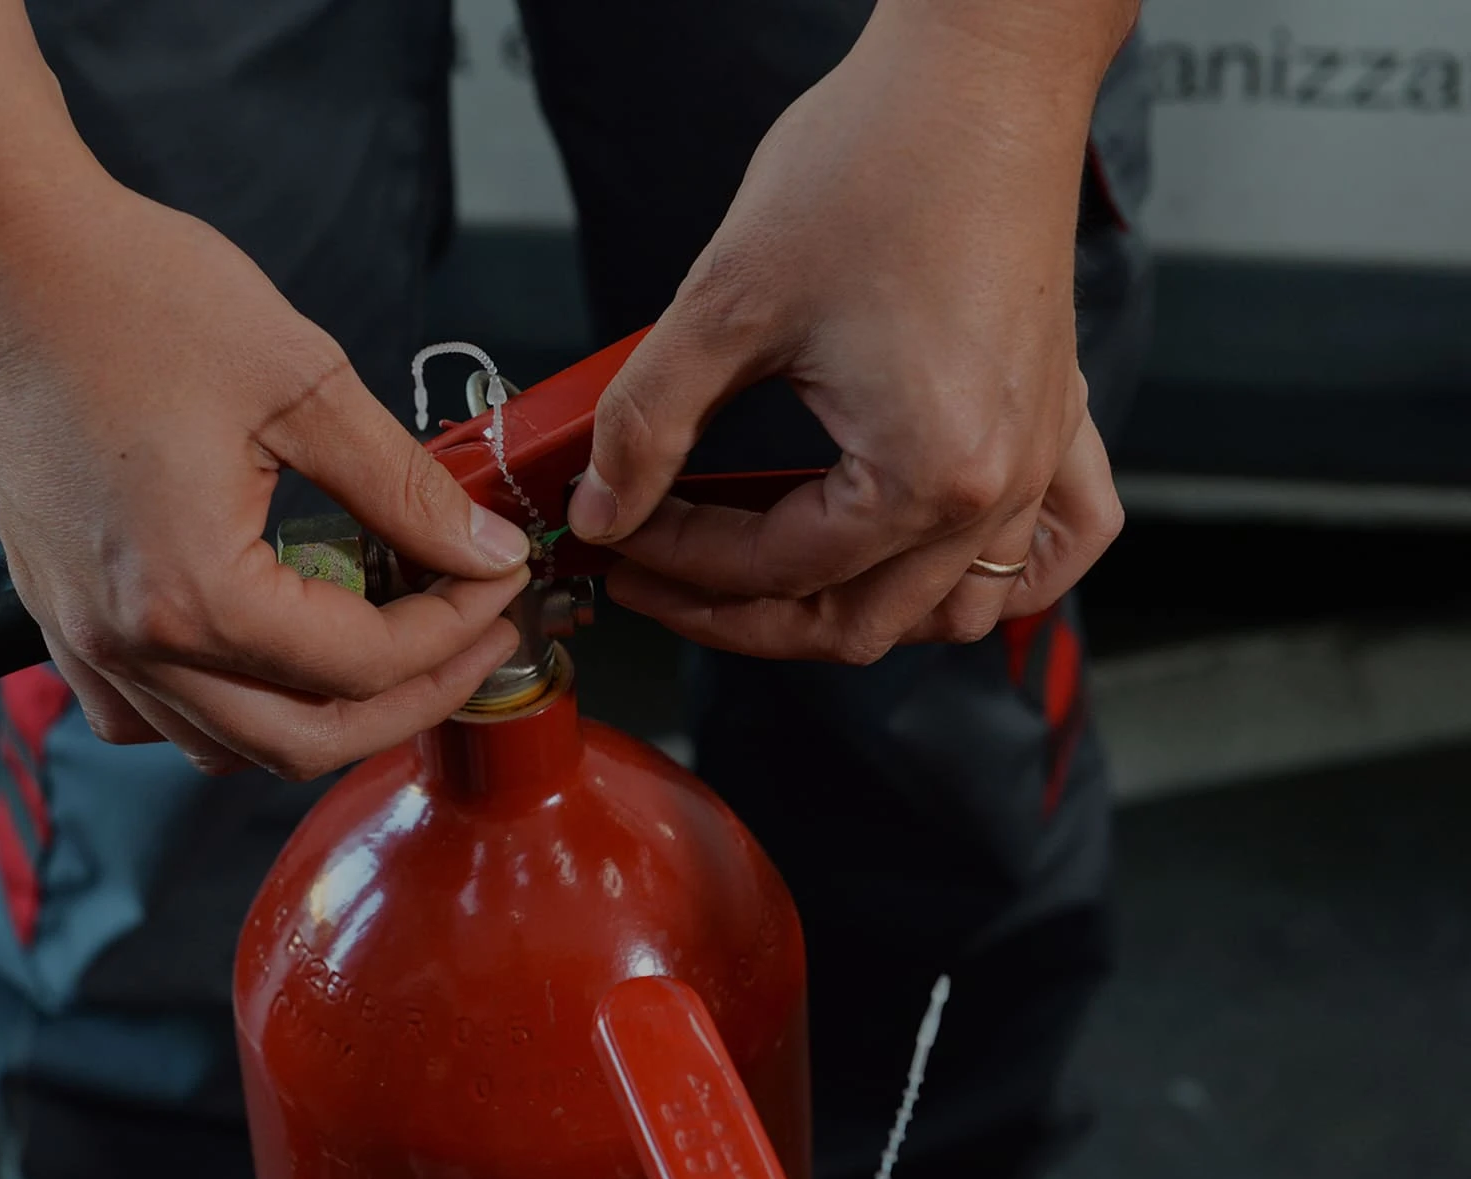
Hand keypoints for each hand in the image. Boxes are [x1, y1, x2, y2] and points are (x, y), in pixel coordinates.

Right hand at [0, 174, 530, 776]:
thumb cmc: (129, 293)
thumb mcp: (302, 380)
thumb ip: (403, 486)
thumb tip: (483, 549)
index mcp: (193, 593)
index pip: (363, 664)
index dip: (456, 629)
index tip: (500, 578)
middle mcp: (129, 641)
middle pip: (305, 743)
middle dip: (412, 698)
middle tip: (475, 638)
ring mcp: (84, 637)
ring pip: (229, 745)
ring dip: (324, 714)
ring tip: (392, 643)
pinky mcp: (61, 613)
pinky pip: (154, 715)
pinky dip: (230, 708)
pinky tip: (277, 650)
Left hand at [567, 2, 1127, 662]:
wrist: (977, 73)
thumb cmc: (872, 162)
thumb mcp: (725, 304)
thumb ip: (649, 422)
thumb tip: (604, 505)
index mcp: (928, 471)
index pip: (778, 571)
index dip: (677, 561)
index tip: (617, 534)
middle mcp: (1000, 485)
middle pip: (858, 623)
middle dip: (742, 613)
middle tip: (658, 572)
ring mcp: (1041, 457)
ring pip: (947, 609)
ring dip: (850, 611)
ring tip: (759, 575)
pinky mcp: (1058, 418)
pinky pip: (1057, 546)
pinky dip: (994, 579)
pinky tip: (930, 566)